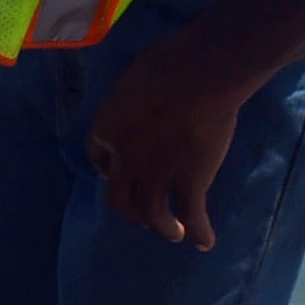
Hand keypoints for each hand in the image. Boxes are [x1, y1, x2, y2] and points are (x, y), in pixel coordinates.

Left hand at [85, 31, 251, 248]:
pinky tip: (205, 242)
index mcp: (107, 129)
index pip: (99, 158)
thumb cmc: (170, 62)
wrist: (201, 73)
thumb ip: (135, 98)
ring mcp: (157, 174)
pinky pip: (192, 214)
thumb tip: (145, 95)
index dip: (109, 169)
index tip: (116, 173)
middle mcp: (126, 160)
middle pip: (119, 198)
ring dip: (163, 228)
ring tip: (173, 233)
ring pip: (152, 214)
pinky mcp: (190, 181)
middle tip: (142, 216)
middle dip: (129, 210)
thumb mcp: (135, 78)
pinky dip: (199, 231)